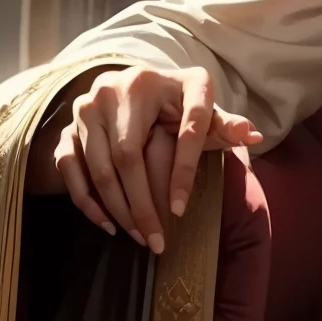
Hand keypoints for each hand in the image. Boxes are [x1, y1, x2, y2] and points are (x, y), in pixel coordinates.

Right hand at [25, 65, 261, 252]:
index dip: (184, 171)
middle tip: (155, 241)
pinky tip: (108, 224)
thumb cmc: (179, 106)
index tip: (180, 211)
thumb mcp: (206, 112)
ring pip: (99, 166)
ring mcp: (89, 106)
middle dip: (142, 204)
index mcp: (172, 79)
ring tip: (138, 235)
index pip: (186, 127)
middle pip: (129, 156)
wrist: (134, 89)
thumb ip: (226, 126)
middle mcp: (122, 85)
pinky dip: (87, 200)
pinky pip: (69, 168)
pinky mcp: (67, 125)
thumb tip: (254, 136)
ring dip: (117, 208)